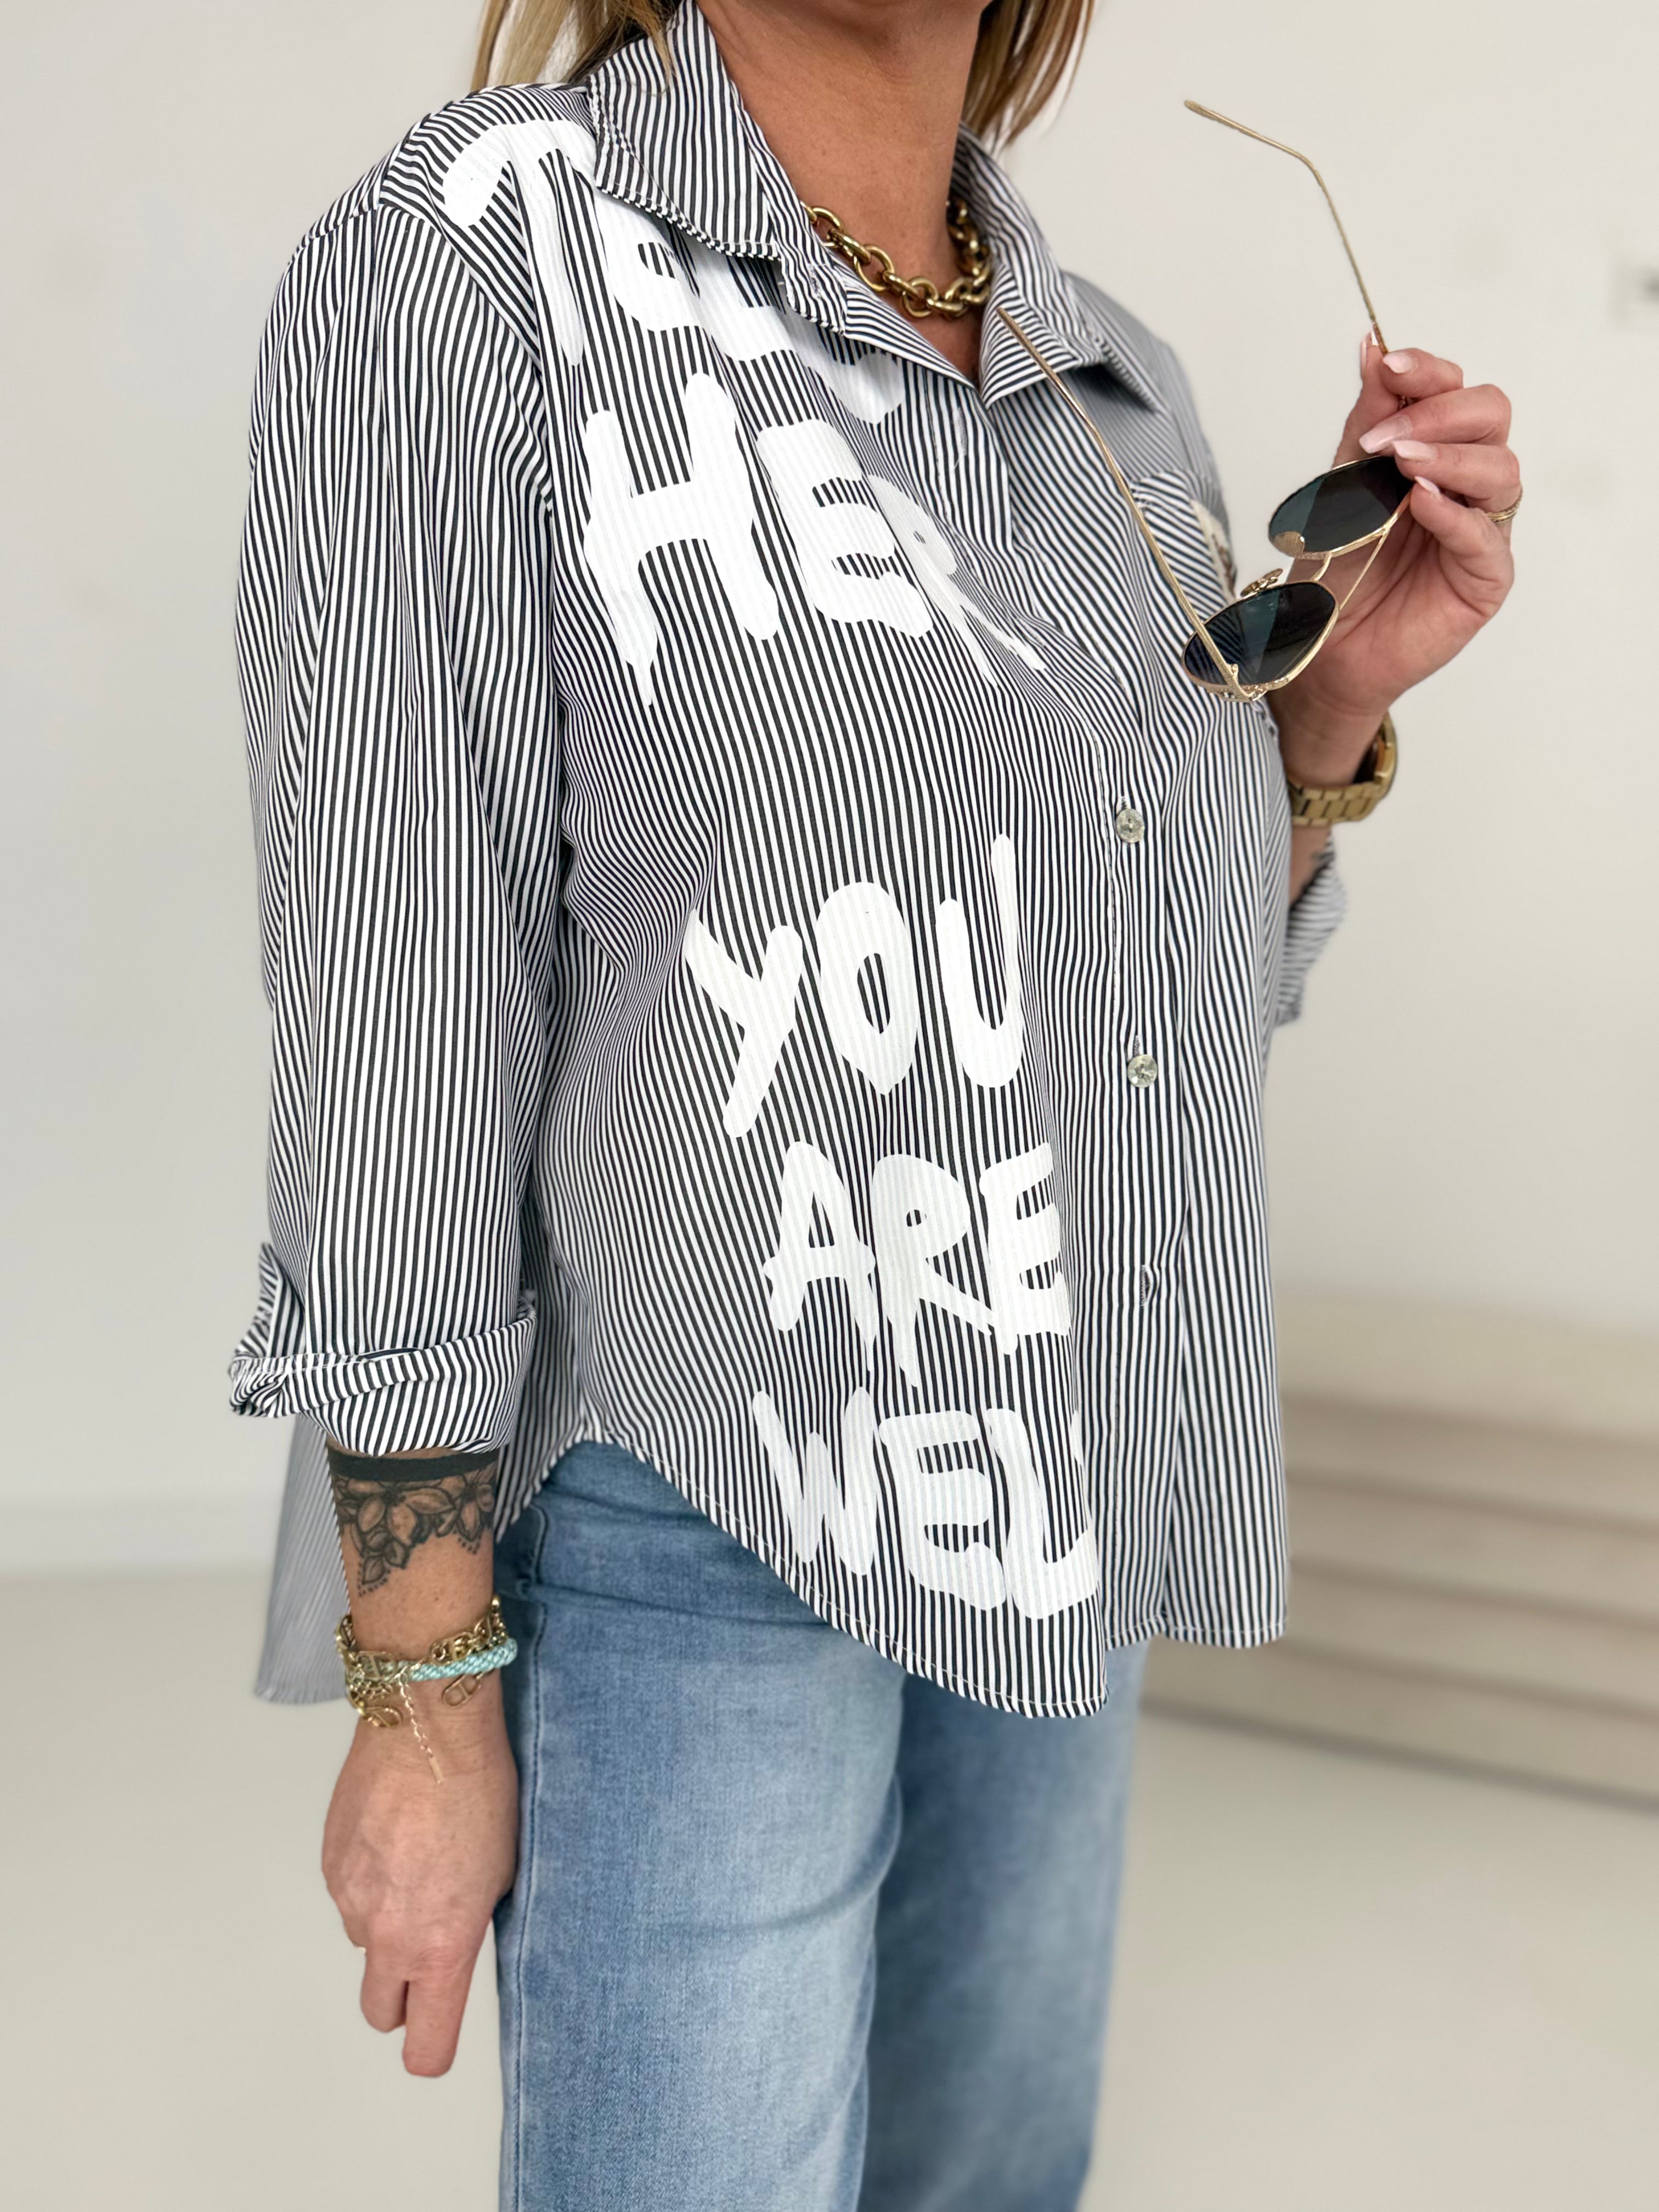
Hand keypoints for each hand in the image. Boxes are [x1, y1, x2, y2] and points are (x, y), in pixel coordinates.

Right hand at [322, 1680, 517, 2075]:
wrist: (426, 1724)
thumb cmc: (479, 1788)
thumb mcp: (501, 1869)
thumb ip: (470, 1925)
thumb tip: (456, 1945)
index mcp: (440, 1945)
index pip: (425, 2045)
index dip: (432, 2048)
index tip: (440, 2035)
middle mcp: (388, 1935)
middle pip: (380, 2011)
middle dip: (401, 1997)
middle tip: (427, 1953)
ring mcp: (352, 1901)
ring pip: (363, 1945)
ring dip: (385, 1927)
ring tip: (418, 1868)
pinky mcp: (330, 1866)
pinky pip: (348, 1897)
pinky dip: (368, 1883)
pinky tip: (395, 1839)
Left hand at [1272, 339, 1518, 784]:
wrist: (1321, 643)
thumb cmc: (1335, 566)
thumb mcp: (1340, 482)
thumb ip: (1366, 419)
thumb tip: (1373, 346)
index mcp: (1436, 449)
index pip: (1457, 388)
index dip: (1430, 372)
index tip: (1391, 369)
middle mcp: (1467, 482)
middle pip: (1492, 415)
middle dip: (1439, 414)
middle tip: (1385, 438)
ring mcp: (1483, 528)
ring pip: (1500, 470)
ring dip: (1450, 458)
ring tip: (1401, 466)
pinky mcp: (1486, 577)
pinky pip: (1488, 538)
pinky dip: (1454, 515)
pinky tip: (1420, 503)